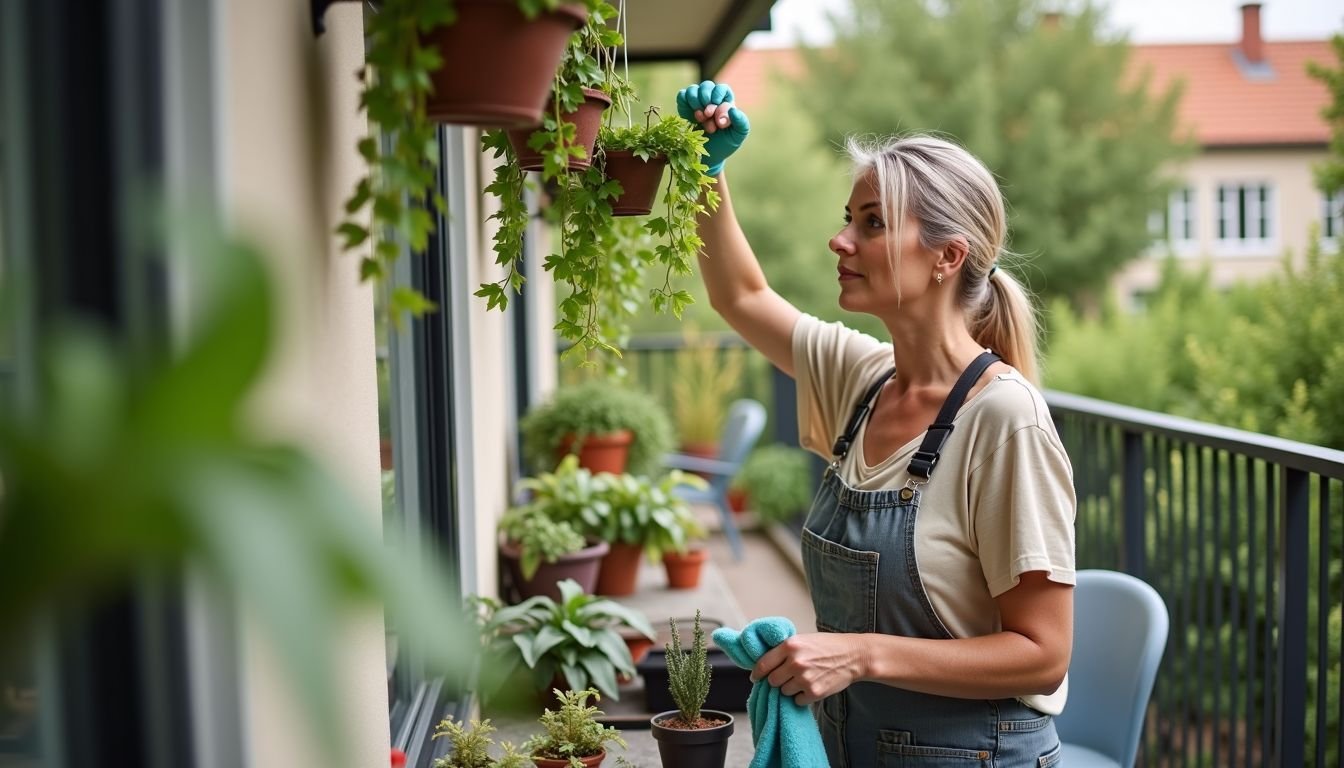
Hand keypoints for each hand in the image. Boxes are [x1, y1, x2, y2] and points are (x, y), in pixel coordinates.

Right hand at [675, 80, 750, 175]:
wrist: (708, 156)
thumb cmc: (725, 143)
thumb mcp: (738, 135)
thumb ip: (741, 121)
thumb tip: (733, 109)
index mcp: (726, 101)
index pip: (722, 89)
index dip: (719, 100)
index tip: (718, 119)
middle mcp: (711, 98)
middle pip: (707, 86)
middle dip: (706, 101)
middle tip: (707, 117)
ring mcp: (697, 102)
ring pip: (693, 89)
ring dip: (695, 103)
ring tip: (700, 118)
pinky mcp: (684, 107)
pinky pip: (682, 95)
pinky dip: (685, 103)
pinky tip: (690, 117)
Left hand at [751, 632, 866, 705]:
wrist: (853, 656)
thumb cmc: (828, 646)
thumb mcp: (803, 640)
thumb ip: (785, 651)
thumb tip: (765, 665)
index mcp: (790, 646)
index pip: (763, 664)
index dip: (757, 673)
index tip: (756, 678)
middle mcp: (795, 662)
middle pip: (772, 681)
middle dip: (777, 680)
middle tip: (787, 677)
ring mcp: (804, 678)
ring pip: (784, 692)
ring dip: (790, 689)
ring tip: (803, 679)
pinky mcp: (814, 692)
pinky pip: (797, 701)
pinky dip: (802, 697)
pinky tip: (811, 686)